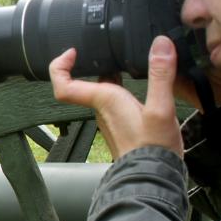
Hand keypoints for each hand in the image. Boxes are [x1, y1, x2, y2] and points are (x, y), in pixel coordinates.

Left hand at [50, 36, 182, 158]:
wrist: (154, 176)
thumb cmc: (152, 148)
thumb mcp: (161, 108)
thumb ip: (160, 74)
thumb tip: (160, 44)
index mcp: (104, 100)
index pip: (64, 85)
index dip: (59, 66)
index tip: (71, 52)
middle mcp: (102, 108)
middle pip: (85, 82)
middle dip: (90, 62)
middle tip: (102, 46)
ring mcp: (111, 116)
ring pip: (102, 89)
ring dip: (109, 72)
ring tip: (124, 55)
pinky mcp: (123, 123)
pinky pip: (115, 98)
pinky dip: (121, 84)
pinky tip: (138, 80)